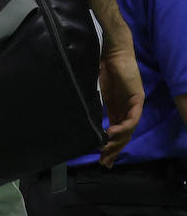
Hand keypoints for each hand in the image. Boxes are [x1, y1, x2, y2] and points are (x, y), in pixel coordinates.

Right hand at [98, 44, 143, 165]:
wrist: (112, 52)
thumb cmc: (103, 67)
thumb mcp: (97, 92)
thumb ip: (95, 105)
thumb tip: (79, 116)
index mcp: (118, 109)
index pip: (117, 133)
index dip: (110, 146)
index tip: (102, 158)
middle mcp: (127, 109)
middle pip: (124, 136)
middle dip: (114, 150)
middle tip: (105, 162)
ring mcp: (133, 105)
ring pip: (129, 130)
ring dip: (118, 142)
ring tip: (107, 151)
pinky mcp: (137, 99)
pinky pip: (132, 118)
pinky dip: (123, 127)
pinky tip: (111, 133)